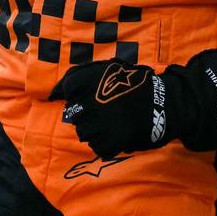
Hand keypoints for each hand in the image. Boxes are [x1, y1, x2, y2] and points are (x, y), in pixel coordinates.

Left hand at [50, 60, 178, 158]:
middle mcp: (93, 100)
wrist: (165, 103)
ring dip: (94, 130)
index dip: (77, 94)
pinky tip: (116, 136)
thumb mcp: (109, 68)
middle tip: (104, 112)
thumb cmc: (135, 84)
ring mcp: (102, 121)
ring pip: (83, 132)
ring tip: (110, 125)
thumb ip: (79, 76)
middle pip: (74, 114)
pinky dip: (105, 144)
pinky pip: (96, 147)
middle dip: (86, 114)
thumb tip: (52, 92)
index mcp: (91, 79)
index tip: (89, 96)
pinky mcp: (112, 140)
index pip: (68, 88)